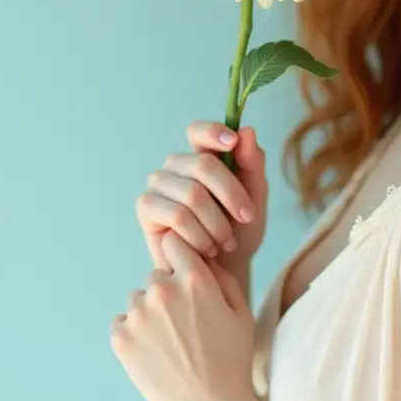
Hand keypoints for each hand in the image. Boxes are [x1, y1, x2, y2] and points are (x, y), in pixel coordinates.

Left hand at [110, 231, 259, 400]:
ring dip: (151, 313)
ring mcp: (139, 315)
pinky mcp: (121, 339)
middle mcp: (163, 291)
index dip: (182, 257)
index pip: (175, 243)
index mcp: (195, 280)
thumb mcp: (240, 311)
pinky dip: (135, 334)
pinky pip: (123, 323)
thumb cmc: (232, 359)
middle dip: (169, 291)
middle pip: (157, 275)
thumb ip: (220, 277)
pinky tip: (156, 352)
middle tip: (186, 323)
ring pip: (139, 300)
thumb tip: (202, 257)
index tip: (186, 272)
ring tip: (172, 342)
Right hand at [136, 122, 267, 278]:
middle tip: (248, 218)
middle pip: (203, 165)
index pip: (198, 131)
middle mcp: (176, 165)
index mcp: (202, 155)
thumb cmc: (239, 231)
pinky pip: (177, 216)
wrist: (223, 270)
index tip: (232, 142)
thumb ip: (252, 163)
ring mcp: (158, 184)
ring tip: (227, 242)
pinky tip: (207, 249)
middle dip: (232, 194)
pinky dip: (199, 236)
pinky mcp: (146, 207)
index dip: (213, 132)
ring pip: (193, 194)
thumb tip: (246, 131)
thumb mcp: (255, 197)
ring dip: (217, 223)